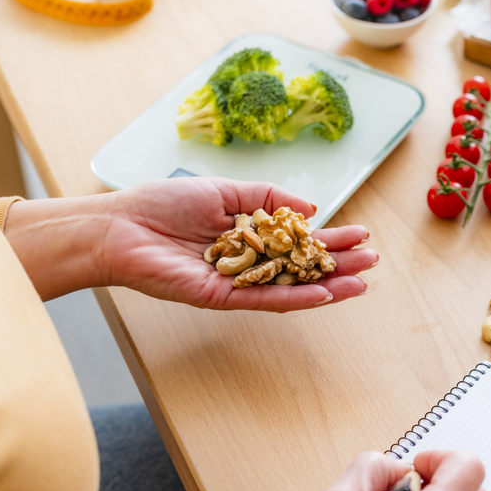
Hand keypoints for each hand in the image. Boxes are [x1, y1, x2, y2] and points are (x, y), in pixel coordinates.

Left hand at [3, 177, 375, 309]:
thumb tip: (309, 209)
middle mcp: (247, 262)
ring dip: (328, 286)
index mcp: (249, 236)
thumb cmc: (162, 205)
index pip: (299, 240)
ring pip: (291, 288)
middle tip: (371, 262)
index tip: (361, 234)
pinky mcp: (221, 298)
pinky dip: (296, 299)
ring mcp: (237, 282)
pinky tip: (325, 295)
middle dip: (338, 264)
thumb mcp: (226, 190)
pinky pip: (265, 300)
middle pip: (302, 267)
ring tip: (361, 283)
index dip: (330, 238)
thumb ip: (269, 198)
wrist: (119, 227)